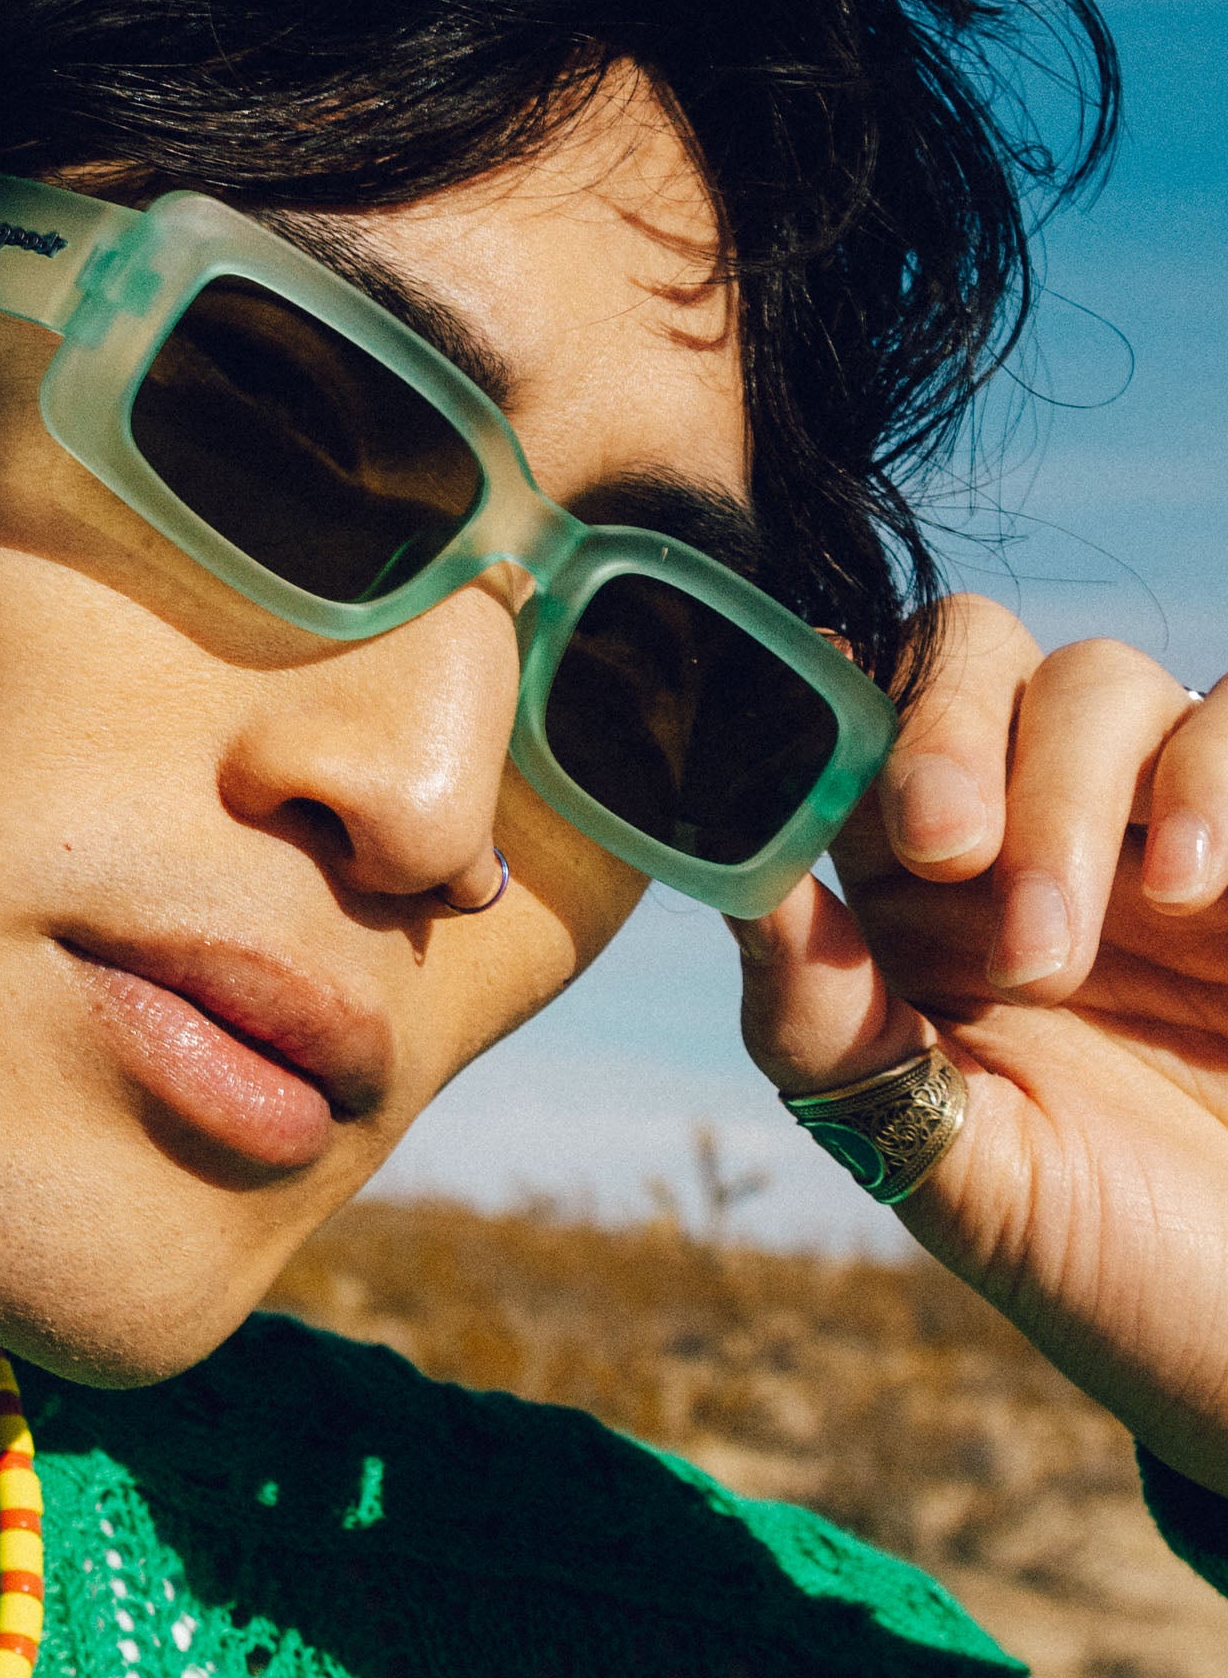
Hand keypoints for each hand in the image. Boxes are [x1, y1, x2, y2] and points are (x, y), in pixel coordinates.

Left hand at [732, 594, 1227, 1494]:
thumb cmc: (1100, 1254)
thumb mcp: (941, 1156)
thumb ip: (824, 1021)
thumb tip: (729, 878)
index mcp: (908, 890)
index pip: (848, 722)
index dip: (827, 724)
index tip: (824, 803)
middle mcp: (1023, 831)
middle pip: (963, 653)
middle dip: (943, 733)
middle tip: (947, 850)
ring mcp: (1155, 826)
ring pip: (1096, 679)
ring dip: (1064, 796)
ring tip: (1063, 951)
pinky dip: (1208, 778)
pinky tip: (1192, 892)